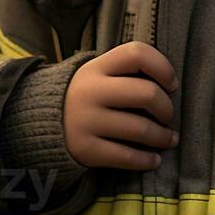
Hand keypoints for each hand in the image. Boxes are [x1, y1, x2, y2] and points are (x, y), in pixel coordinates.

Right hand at [64, 41, 179, 170]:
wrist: (43, 121)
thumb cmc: (88, 95)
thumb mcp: (99, 74)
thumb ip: (128, 72)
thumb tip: (170, 87)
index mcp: (98, 67)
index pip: (137, 53)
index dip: (162, 67)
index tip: (171, 84)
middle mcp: (91, 91)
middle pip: (146, 93)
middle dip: (167, 108)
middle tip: (168, 117)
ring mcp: (87, 120)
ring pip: (141, 129)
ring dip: (163, 137)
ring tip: (169, 139)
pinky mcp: (86, 149)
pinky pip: (127, 156)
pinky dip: (147, 160)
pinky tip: (154, 160)